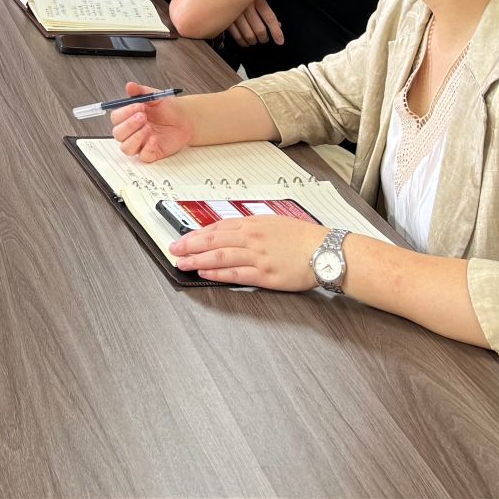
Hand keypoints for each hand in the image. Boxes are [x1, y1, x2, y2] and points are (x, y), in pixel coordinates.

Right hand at [111, 79, 194, 161]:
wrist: (185, 119)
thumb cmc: (168, 108)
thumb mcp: (156, 96)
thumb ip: (142, 91)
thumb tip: (130, 85)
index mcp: (129, 117)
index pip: (116, 117)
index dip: (124, 113)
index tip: (138, 106)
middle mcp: (131, 131)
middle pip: (118, 133)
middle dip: (129, 125)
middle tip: (142, 117)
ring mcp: (140, 143)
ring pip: (126, 148)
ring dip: (135, 138)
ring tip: (148, 128)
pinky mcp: (151, 153)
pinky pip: (143, 156)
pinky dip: (147, 148)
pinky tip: (154, 139)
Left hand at [168, 214, 324, 289]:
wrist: (325, 251)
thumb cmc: (303, 238)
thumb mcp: (274, 223)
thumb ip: (251, 227)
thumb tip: (231, 231)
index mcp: (253, 224)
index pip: (217, 227)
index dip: (196, 234)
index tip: (183, 238)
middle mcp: (252, 238)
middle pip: (213, 240)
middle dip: (189, 245)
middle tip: (174, 250)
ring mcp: (257, 256)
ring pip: (220, 256)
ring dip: (197, 259)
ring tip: (182, 263)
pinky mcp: (265, 275)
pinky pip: (235, 273)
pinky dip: (217, 272)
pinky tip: (204, 272)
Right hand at [224, 0, 284, 48]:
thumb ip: (267, 11)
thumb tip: (278, 26)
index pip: (270, 19)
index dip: (276, 32)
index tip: (280, 41)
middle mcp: (246, 6)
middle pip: (260, 30)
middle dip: (264, 38)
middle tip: (264, 39)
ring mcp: (235, 13)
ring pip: (248, 35)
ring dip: (254, 41)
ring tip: (255, 41)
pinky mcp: (226, 18)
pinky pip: (236, 35)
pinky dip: (242, 42)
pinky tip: (245, 42)